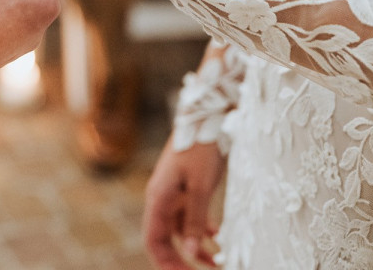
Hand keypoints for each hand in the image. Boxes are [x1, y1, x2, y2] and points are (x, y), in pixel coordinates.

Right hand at [143, 139, 226, 269]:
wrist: (207, 116)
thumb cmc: (201, 148)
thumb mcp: (201, 186)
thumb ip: (195, 219)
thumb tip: (192, 253)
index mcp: (159, 198)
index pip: (154, 241)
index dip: (166, 264)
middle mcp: (161, 199)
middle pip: (165, 240)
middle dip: (181, 261)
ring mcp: (174, 194)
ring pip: (181, 231)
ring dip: (197, 249)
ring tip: (219, 264)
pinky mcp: (186, 189)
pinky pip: (190, 218)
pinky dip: (203, 231)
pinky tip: (219, 239)